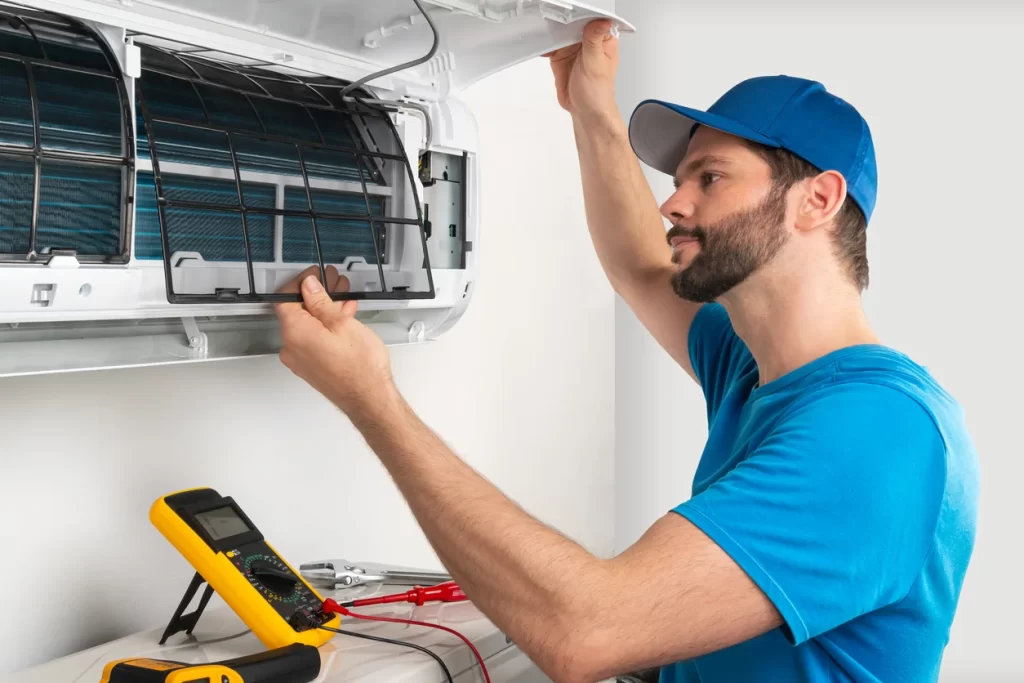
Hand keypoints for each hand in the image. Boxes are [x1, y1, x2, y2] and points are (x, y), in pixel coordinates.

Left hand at [274, 267, 398, 423]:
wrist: (370, 399)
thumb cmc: (360, 367)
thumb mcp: (342, 323)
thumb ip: (320, 302)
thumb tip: (308, 286)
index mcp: (295, 333)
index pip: (284, 298)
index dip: (300, 282)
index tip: (315, 275)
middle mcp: (291, 347)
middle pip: (297, 311)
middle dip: (317, 294)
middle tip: (335, 282)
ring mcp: (300, 359)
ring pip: (308, 325)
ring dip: (324, 310)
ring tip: (345, 299)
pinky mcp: (311, 367)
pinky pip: (313, 339)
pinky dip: (325, 326)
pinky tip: (343, 317)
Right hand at [545, 19, 619, 122]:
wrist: (585, 111)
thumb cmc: (598, 92)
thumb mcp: (596, 64)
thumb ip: (594, 41)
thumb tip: (601, 22)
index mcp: (603, 39)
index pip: (592, 19)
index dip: (580, 15)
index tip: (568, 15)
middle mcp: (589, 41)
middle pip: (573, 23)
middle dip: (561, 22)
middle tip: (552, 23)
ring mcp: (574, 48)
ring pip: (560, 32)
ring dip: (551, 33)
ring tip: (544, 34)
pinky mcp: (561, 56)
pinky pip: (551, 45)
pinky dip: (545, 45)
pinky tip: (543, 47)